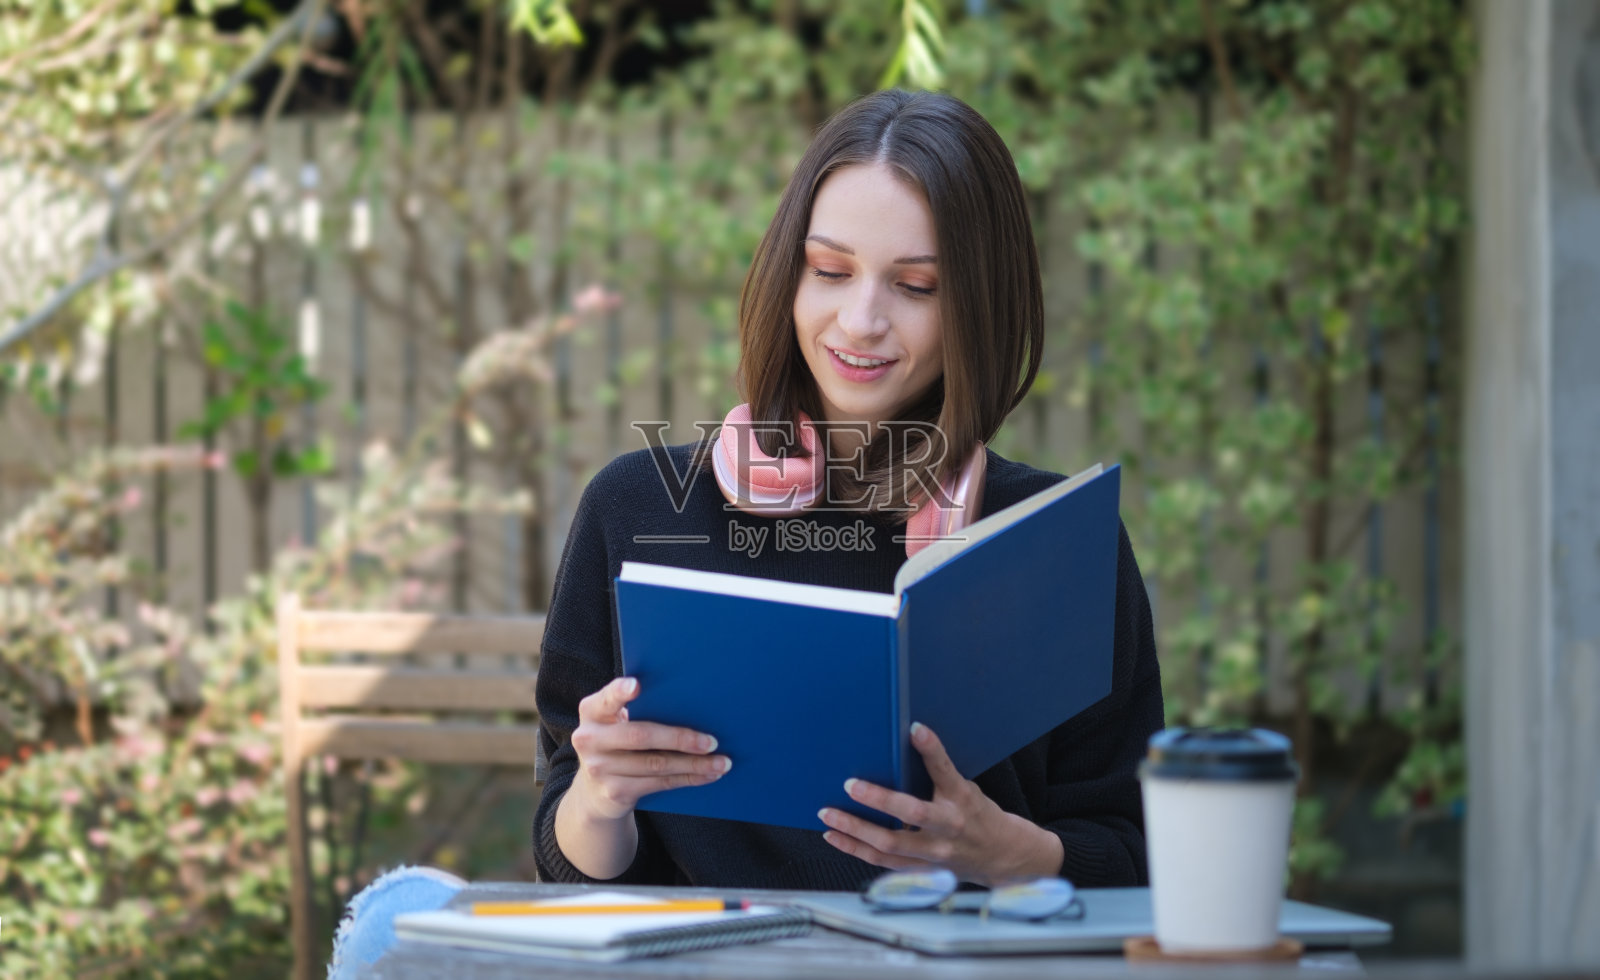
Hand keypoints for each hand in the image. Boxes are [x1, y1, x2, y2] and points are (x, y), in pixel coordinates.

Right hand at [567, 676, 730, 820]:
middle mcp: (589, 739)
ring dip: (694, 764)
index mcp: (592, 711)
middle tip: (712, 741)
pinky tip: (708, 774)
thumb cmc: (616, 744)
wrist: (593, 794)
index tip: (637, 685)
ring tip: (721, 762)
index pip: (606, 698)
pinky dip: (688, 778)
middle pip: (640, 736)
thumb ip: (635, 709)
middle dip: (680, 738)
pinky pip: (659, 783)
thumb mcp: (613, 723)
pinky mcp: (615, 793)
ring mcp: (600, 769)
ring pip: (656, 764)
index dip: (619, 692)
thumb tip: (690, 700)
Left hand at [818, 722, 1063, 886]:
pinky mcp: (921, 870)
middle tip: (849, 785)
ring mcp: (934, 854)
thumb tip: (904, 742)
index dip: (932, 749)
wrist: (1000, 855)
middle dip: (877, 799)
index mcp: (961, 799)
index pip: (945, 770)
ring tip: (828, 814)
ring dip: (855, 829)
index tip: (916, 729)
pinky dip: (856, 849)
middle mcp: (948, 828)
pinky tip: (835, 836)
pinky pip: (882, 862)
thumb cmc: (977, 814)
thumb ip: (937, 773)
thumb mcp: (965, 788)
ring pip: (889, 844)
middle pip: (911, 814)